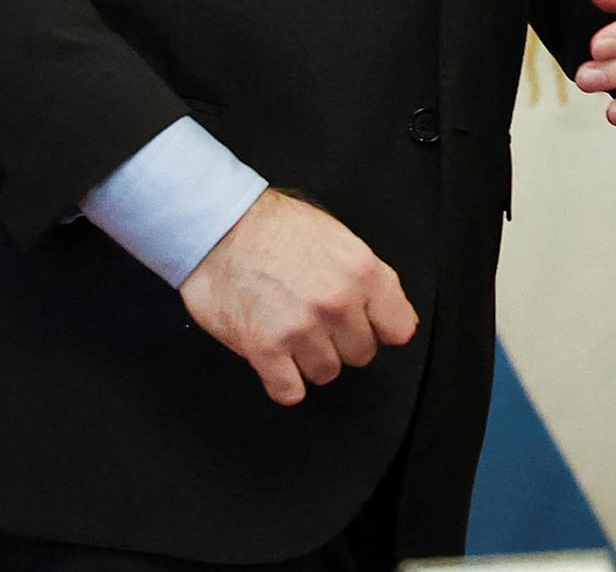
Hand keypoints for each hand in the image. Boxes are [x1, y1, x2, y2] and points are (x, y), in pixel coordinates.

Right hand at [179, 189, 417, 406]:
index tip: (361, 323)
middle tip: (313, 319)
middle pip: (361, 355)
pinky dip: (281, 380)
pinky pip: (290, 391)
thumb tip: (387, 313)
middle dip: (338, 341)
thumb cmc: (272, 226)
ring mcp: (301, 327)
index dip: (378, 327)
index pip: (399, 329)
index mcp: (361, 270)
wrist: (216, 223)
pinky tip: (273, 355)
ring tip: (287, 329)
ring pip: (326, 374)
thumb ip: (366, 277)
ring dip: (307, 359)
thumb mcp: (335, 236)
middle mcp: (336, 301)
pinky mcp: (265, 348)